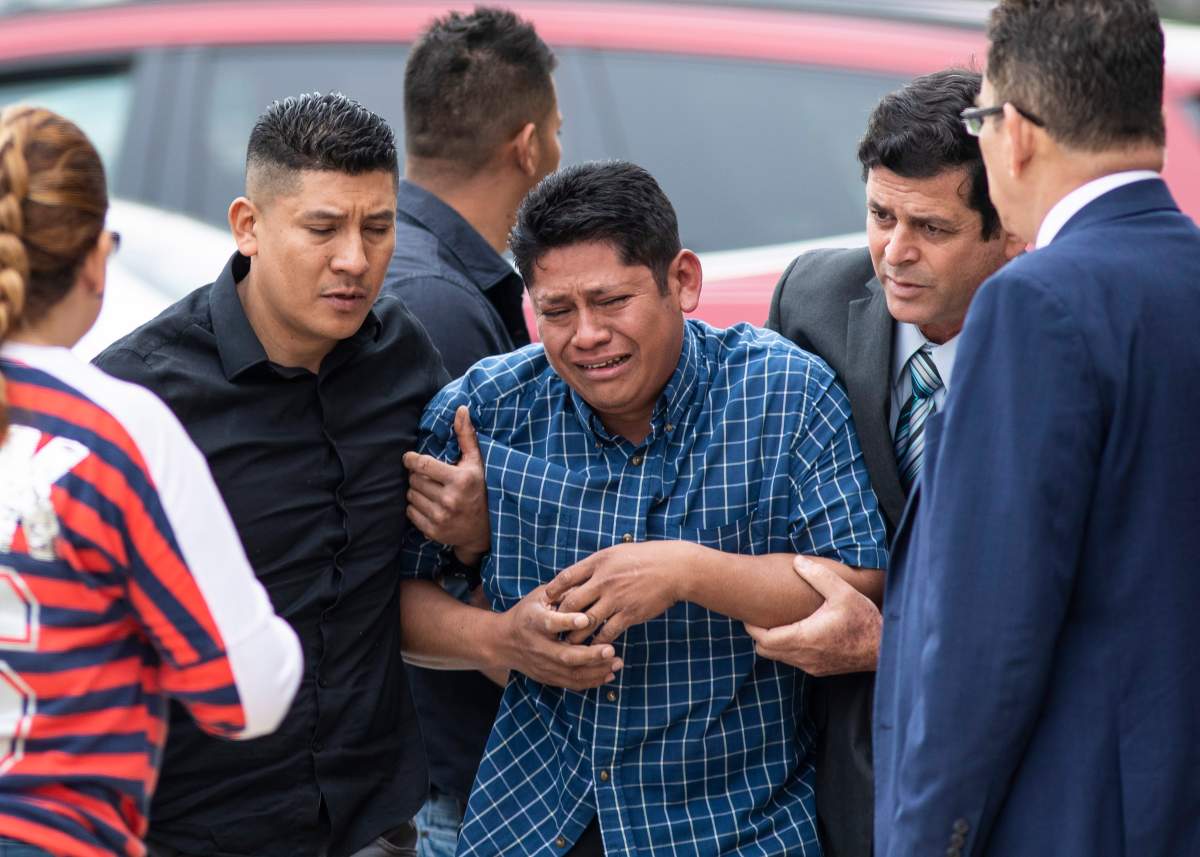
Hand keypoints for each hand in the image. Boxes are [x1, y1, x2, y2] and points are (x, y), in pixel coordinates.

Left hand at [404, 406, 488, 561]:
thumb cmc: (479, 488)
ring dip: (416, 491)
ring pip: (411, 496)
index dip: (411, 459)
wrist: (485, 529)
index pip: (423, 465)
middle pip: (414, 480)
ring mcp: (441, 517)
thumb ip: (466, 435)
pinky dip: (415, 508)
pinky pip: (410, 513)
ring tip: (430, 491)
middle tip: (427, 477)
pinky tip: (429, 505)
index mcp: (460, 480)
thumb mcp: (476, 462)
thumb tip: (461, 409)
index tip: (409, 458)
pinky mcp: (433, 531)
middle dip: (417, 476)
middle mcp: (450, 499)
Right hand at [496, 584, 623, 690]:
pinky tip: (609, 674)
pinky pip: (571, 683)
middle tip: (611, 650)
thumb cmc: (527, 613)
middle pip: (564, 655)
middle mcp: (538, 645)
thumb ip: (562, 593)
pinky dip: (591, 681)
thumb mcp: (539, 597)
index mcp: (533, 621)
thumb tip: (588, 585)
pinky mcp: (547, 677)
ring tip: (617, 663)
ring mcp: (542, 664)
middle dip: (590, 655)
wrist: (502, 642)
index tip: (584, 619)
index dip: (567, 622)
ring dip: (596, 670)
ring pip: (571, 673)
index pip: (550, 622)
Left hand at [545, 541, 692, 644]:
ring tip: (567, 644)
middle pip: (571, 603)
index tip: (546, 602)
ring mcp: (615, 598)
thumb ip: (595, 565)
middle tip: (551, 629)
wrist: (674, 568)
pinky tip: (592, 648)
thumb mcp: (615, 553)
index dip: (552, 592)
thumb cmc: (645, 558)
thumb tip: (576, 577)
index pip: (566, 577)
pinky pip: (606, 633)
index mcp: (598, 562)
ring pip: (585, 622)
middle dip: (558, 618)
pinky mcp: (628, 614)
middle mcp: (603, 581)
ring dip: (574, 635)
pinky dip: (597, 642)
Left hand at [744, 556, 881, 675]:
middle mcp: (803, 656)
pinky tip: (798, 632)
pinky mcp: (819, 670)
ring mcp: (811, 666)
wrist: (885, 650)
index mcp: (804, 638)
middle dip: (759, 634)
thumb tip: (798, 561)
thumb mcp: (842, 592)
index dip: (752, 626)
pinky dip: (788, 649)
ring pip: (779, 657)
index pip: (764, 639)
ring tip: (777, 622)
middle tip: (759, 616)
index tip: (748, 613)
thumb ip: (818, 575)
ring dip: (773, 642)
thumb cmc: (864, 620)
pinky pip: (793, 661)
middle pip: (765, 651)